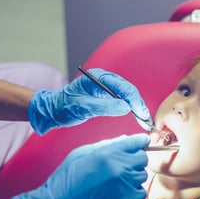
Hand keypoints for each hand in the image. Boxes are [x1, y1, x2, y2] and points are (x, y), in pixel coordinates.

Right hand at [11, 134, 148, 198]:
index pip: (138, 141)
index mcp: (109, 153)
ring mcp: (125, 186)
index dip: (140, 141)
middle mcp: (120, 168)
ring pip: (142, 176)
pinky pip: (140, 192)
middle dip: (134, 159)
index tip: (141, 143)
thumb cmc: (66, 179)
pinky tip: (119, 192)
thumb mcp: (82, 153)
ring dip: (132, 176)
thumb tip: (125, 140)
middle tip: (121, 165)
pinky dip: (133, 192)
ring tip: (115, 181)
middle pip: (143, 159)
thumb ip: (107, 145)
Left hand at [28, 68, 151, 134]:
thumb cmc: (63, 106)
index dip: (134, 100)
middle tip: (145, 119)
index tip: (140, 113)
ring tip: (144, 120)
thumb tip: (125, 107)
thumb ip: (104, 106)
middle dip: (138, 104)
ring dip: (137, 107)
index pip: (122, 86)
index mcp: (98, 78)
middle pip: (128, 90)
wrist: (54, 110)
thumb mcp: (83, 107)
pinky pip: (123, 101)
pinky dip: (131, 109)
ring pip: (127, 96)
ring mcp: (106, 88)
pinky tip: (136, 117)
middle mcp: (104, 80)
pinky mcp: (106, 97)